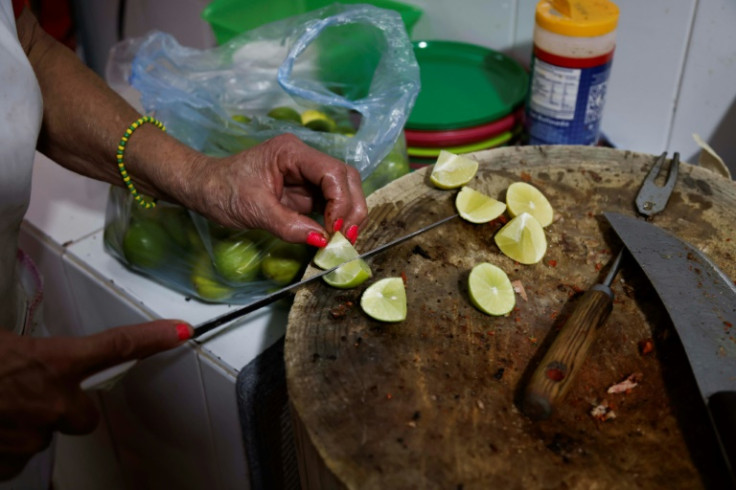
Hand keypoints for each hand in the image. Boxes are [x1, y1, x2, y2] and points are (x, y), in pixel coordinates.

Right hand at [0, 320, 191, 480]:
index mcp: (53, 362)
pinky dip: (6, 446)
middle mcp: (53, 402)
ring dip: (30, 424)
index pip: (116, 346)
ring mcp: (33, 436)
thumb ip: (23, 350)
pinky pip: (20, 456)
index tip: (180, 332)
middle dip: (67, 407)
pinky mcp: (10, 464)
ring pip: (47, 434)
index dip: (151, 339)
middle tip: (31, 394)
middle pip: (86, 414)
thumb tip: (27, 353)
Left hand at [188, 134, 367, 244]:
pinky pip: (330, 204)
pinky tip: (333, 236)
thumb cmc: (221, 191)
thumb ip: (290, 225)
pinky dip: (336, 220)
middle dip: (351, 208)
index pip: (332, 172)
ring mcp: (306, 175)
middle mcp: (304, 159)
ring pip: (343, 190)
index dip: (340, 201)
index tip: (334, 229)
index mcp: (291, 152)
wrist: (203, 188)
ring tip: (342, 240)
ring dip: (347, 215)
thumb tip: (322, 241)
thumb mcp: (254, 210)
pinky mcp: (304, 192)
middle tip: (346, 237)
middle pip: (346, 178)